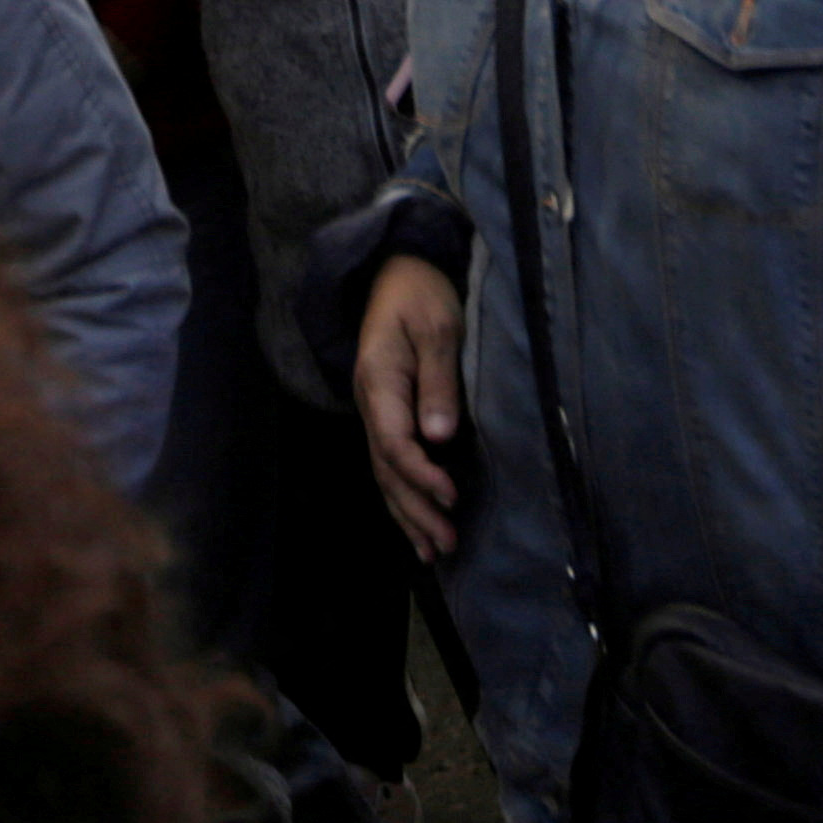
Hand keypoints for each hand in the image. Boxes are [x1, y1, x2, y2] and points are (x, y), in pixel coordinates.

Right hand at [352, 254, 467, 559]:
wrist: (396, 270)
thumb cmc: (421, 293)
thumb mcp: (438, 327)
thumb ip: (439, 380)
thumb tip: (439, 436)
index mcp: (379, 381)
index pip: (396, 442)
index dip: (423, 475)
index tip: (452, 496)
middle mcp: (370, 403)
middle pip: (387, 469)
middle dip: (416, 509)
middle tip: (447, 544)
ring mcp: (374, 410)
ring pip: (385, 474)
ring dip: (408, 514)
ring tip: (433, 552)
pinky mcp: (386, 414)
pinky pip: (389, 465)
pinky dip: (402, 498)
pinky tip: (416, 525)